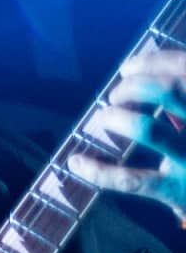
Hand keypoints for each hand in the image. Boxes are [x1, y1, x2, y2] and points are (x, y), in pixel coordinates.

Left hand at [70, 48, 185, 224]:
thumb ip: (180, 98)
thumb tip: (137, 74)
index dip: (154, 62)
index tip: (128, 68)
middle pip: (171, 90)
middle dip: (135, 85)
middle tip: (116, 95)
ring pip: (149, 129)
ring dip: (117, 118)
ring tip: (104, 117)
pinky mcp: (175, 190)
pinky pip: (129, 178)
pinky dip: (97, 170)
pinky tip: (76, 162)